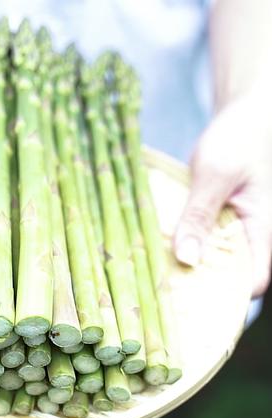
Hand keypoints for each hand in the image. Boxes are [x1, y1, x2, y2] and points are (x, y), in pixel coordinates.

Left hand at [175, 95, 271, 296]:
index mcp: (263, 229)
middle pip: (230, 274)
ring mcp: (236, 226)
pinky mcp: (220, 216)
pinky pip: (204, 237)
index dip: (225, 295)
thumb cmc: (239, 139)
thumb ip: (199, 215)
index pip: (252, 281)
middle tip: (164, 289)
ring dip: (189, 262)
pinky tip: (161, 244)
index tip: (190, 299)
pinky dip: (186, 242)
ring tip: (157, 269)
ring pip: (214, 256)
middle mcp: (252, 233)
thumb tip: (186, 259)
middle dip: (200, 282)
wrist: (245, 116)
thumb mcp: (215, 175)